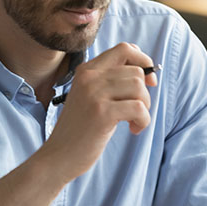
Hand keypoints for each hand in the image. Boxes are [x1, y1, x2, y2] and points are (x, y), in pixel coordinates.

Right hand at [41, 42, 157, 179]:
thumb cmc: (80, 129)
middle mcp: (90, 77)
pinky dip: (143, 121)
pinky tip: (133, 129)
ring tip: (133, 121)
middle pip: (136, 71)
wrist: (59, 155)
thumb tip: (147, 73)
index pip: (124, 49)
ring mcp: (95, 94)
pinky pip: (139, 108)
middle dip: (145, 92)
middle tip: (136, 111)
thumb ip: (111, 81)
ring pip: (139, 87)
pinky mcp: (102, 113)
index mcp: (87, 70)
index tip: (147, 81)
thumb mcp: (91, 97)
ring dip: (145, 108)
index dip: (143, 61)